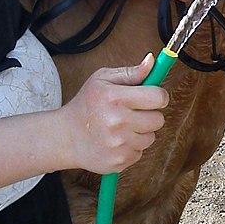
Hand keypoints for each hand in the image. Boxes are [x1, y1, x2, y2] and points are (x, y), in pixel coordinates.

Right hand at [57, 55, 168, 173]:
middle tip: (133, 112)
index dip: (159, 96)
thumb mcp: (103, 79)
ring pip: (151, 137)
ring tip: (123, 126)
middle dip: (150, 114)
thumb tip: (152, 61)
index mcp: (115, 98)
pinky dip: (132, 146)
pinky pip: (140, 152)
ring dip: (141, 132)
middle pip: (158, 119)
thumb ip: (131, 72)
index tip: (152, 96)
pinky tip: (117, 140)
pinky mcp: (119, 162)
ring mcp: (118, 144)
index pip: (157, 97)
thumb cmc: (86, 104)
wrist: (66, 137)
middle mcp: (117, 122)